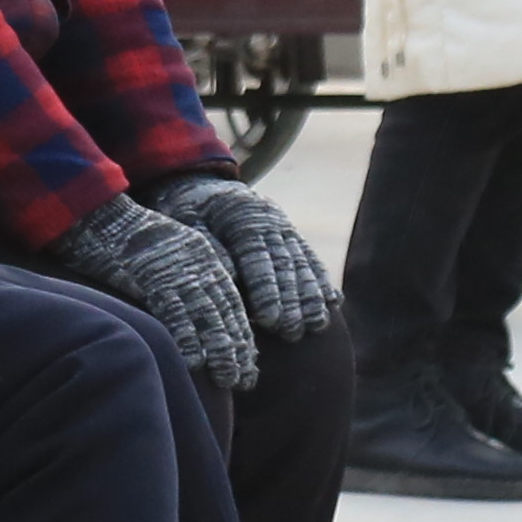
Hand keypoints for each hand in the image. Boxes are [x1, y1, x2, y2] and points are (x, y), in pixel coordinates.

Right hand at [53, 191, 257, 388]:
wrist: (94, 211)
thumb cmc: (122, 236)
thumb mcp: (165, 249)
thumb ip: (182, 275)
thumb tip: (196, 313)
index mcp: (201, 254)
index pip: (230, 301)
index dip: (240, 333)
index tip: (248, 361)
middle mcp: (195, 262)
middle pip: (224, 311)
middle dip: (236, 348)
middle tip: (244, 380)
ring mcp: (174, 269)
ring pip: (207, 315)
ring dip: (220, 351)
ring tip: (228, 379)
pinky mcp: (151, 276)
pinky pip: (174, 312)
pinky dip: (186, 338)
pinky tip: (195, 363)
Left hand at [149, 172, 337, 340]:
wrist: (207, 187)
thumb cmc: (190, 212)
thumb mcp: (187, 223)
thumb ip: (208, 247)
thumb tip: (229, 275)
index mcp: (240, 218)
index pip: (257, 260)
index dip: (265, 292)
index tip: (269, 322)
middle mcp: (268, 221)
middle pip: (284, 265)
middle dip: (291, 302)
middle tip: (293, 334)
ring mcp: (284, 227)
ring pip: (303, 263)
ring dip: (312, 296)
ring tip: (317, 326)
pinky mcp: (292, 234)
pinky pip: (311, 257)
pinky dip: (322, 280)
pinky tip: (334, 303)